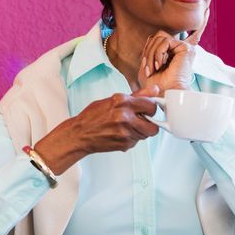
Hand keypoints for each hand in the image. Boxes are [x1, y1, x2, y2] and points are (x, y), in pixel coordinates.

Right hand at [34, 85, 160, 172]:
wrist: (80, 134)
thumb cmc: (93, 116)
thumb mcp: (113, 99)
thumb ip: (137, 95)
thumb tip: (154, 90)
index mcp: (122, 101)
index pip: (151, 105)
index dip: (151, 108)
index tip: (148, 110)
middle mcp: (124, 116)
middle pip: (153, 125)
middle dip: (150, 123)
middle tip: (141, 120)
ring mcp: (125, 132)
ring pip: (146, 134)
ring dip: (141, 131)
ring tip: (127, 126)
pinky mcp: (124, 144)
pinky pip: (137, 141)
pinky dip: (132, 138)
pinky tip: (121, 134)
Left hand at [137, 29, 201, 94]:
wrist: (166, 93)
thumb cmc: (156, 85)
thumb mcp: (145, 68)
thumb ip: (146, 52)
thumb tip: (149, 38)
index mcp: (169, 52)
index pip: (154, 39)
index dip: (146, 51)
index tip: (146, 67)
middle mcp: (177, 48)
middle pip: (155, 37)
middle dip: (148, 53)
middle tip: (148, 69)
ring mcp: (182, 47)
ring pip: (159, 37)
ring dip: (152, 54)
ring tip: (154, 68)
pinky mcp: (185, 48)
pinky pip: (165, 41)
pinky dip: (158, 53)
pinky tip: (160, 65)